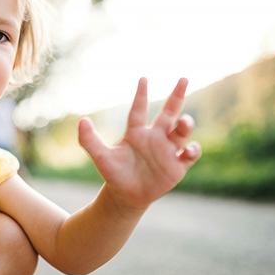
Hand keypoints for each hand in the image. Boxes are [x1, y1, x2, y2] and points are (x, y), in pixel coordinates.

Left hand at [78, 78, 200, 209]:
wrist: (126, 196)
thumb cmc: (113, 174)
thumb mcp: (99, 157)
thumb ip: (89, 139)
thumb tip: (82, 120)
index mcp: (136, 133)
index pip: (139, 110)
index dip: (141, 95)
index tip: (143, 78)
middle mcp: (154, 137)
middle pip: (168, 113)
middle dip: (177, 96)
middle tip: (184, 79)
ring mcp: (167, 151)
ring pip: (181, 132)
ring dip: (185, 124)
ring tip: (184, 121)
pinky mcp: (177, 166)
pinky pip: (189, 154)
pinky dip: (192, 150)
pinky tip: (188, 149)